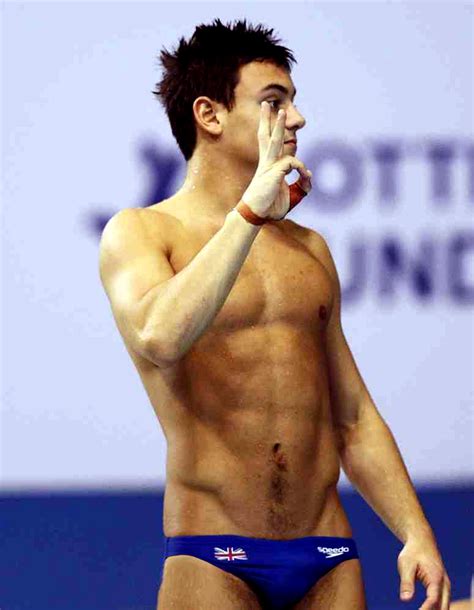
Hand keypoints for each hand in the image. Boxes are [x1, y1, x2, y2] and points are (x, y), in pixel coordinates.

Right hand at [241, 101, 311, 219]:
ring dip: (277, 125)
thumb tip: (309, 177)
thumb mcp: (290, 197)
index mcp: (268, 168)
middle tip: (267, 105)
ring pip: (273, 140)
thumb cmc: (268, 208)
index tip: (303, 171)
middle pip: (266, 137)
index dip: (290, 152)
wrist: (255, 215)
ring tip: (279, 111)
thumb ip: (301, 187)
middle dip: (268, 121)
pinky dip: (302, 170)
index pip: (275, 150)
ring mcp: (268, 166)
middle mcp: (266, 163)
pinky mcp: (272, 172)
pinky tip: (305, 178)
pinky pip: (293, 164)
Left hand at [397, 535, 450, 608]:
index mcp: (436, 578)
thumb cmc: (412, 552)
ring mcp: (445, 587)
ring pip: (445, 607)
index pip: (433, 600)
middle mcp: (444, 584)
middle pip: (443, 607)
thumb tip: (405, 599)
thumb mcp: (406, 564)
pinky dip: (435, 609)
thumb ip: (406, 582)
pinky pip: (442, 604)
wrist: (421, 541)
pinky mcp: (443, 589)